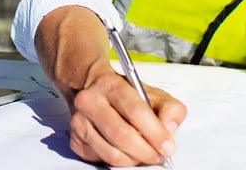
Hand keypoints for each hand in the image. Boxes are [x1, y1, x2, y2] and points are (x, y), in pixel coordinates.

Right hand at [69, 69, 185, 166]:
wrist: (90, 85)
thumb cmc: (124, 92)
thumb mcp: (152, 92)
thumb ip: (169, 107)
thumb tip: (169, 128)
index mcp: (110, 84)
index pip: (135, 111)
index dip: (155, 132)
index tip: (167, 145)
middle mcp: (90, 101)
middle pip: (121, 136)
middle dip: (145, 151)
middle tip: (158, 155)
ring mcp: (80, 122)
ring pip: (111, 153)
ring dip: (133, 160)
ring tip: (145, 154)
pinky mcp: (75, 140)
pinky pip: (101, 160)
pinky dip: (119, 161)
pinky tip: (126, 151)